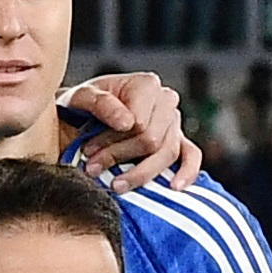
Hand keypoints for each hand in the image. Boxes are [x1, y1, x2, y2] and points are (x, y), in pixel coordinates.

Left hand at [63, 72, 203, 187]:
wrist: (81, 114)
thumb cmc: (83, 105)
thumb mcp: (80, 97)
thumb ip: (100, 104)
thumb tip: (127, 122)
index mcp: (145, 85)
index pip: (139, 122)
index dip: (112, 140)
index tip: (88, 150)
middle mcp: (165, 100)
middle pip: (151, 139)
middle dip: (119, 157)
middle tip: (92, 168)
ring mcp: (174, 122)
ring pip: (167, 152)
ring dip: (139, 173)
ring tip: (115, 184)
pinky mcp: (178, 140)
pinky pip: (191, 156)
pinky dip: (186, 172)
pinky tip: (173, 187)